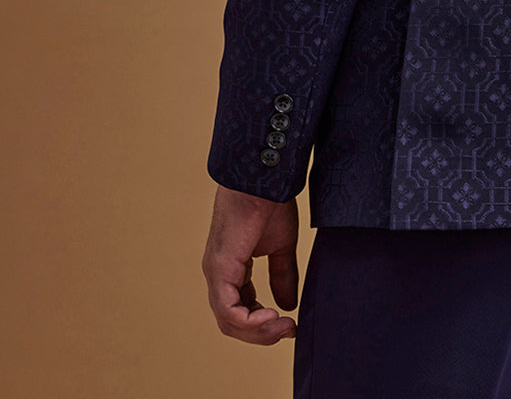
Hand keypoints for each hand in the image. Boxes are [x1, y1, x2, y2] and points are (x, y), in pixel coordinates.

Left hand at [202, 183, 299, 343]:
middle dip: (262, 334)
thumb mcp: (281, 246)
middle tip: (288, 330)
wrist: (264, 181)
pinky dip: (250, 322)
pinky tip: (271, 317)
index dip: (263, 323)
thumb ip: (282, 276)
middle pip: (232, 322)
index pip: (240, 310)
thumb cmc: (269, 204)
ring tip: (283, 326)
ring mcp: (216, 273)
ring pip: (229, 321)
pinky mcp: (219, 269)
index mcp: (231, 269)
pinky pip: (229, 310)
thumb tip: (287, 305)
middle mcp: (219, 275)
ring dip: (258, 331)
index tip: (290, 324)